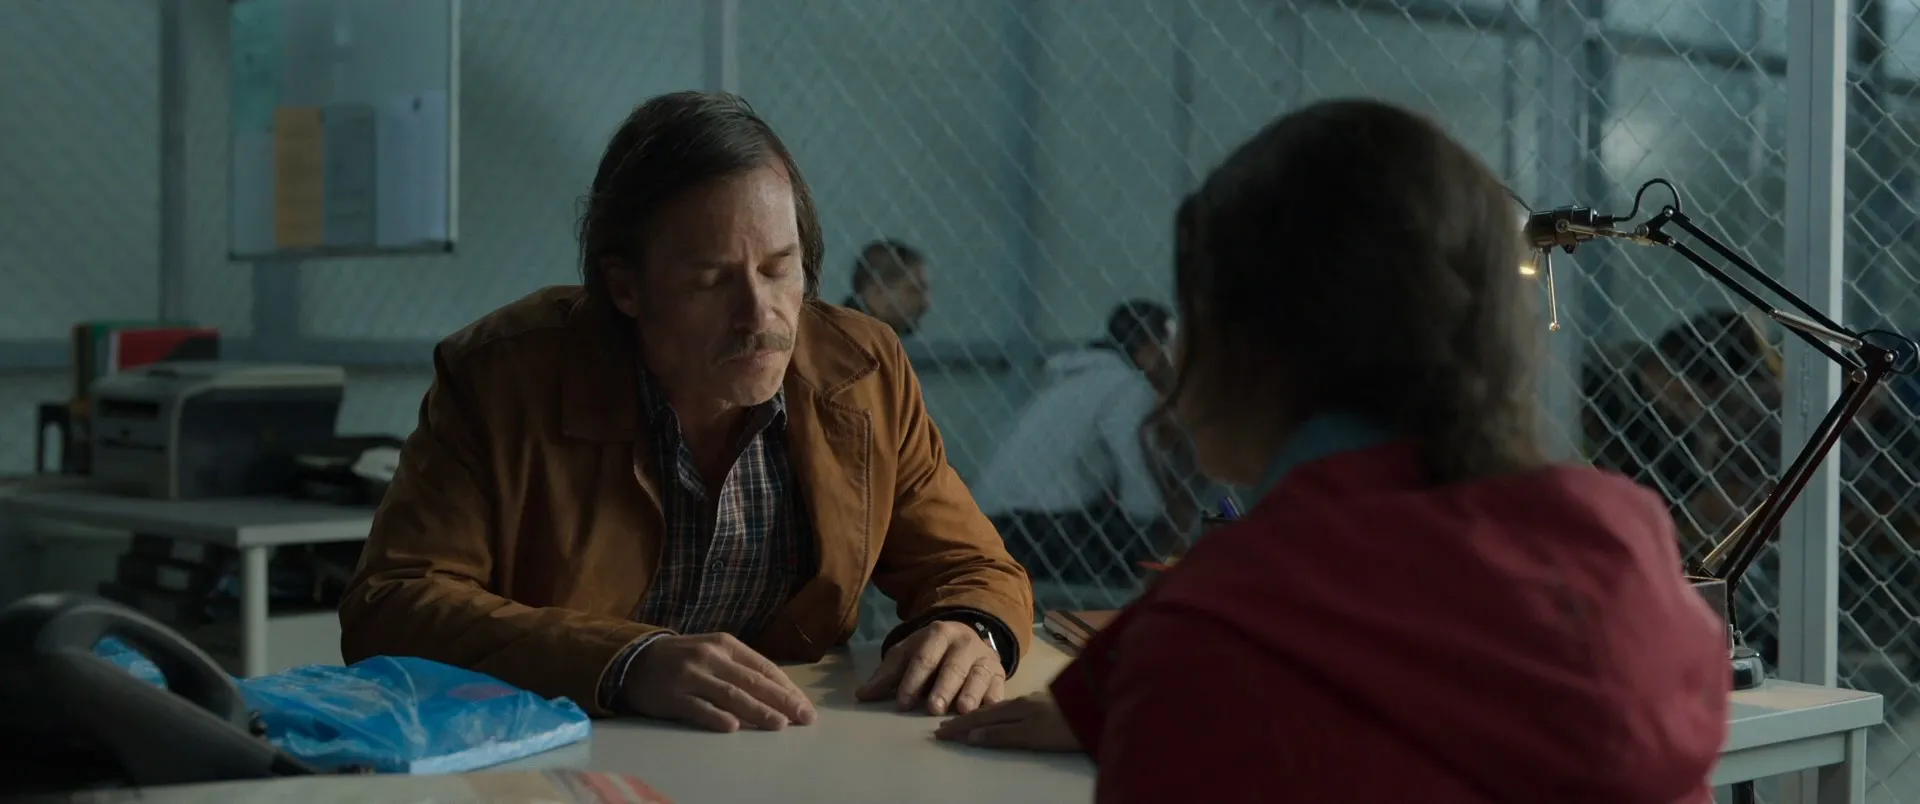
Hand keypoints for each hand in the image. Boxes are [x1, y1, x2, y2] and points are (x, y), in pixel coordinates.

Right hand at [620, 633, 816, 731]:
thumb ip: (741, 669)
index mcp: (725, 644)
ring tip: (779, 725)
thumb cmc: (683, 659)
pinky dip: (716, 717)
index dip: (786, 687)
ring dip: (757, 711)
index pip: (763, 667)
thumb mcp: (713, 652)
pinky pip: (697, 708)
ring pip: (730, 695)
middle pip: (752, 681)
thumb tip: (779, 693)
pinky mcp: (672, 696)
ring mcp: (690, 676)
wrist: (633, 659)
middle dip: (782, 701)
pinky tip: (732, 727)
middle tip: (804, 718)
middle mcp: (710, 657)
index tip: (805, 705)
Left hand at [856, 620, 1003, 714]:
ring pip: (979, 675)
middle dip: (943, 687)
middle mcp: (964, 643)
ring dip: (971, 693)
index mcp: (938, 634)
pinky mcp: (1000, 674)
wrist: (966, 637)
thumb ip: (887, 675)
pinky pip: (998, 688)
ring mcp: (984, 658)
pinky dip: (993, 700)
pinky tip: (986, 713)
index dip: (912, 680)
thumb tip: (862, 695)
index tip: (903, 702)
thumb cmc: (930, 651)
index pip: (923, 658)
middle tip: (933, 708)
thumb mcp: (907, 654)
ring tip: (963, 710)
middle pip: (953, 667)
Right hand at [933, 691, 1079, 751]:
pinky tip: (1004, 712)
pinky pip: (1016, 705)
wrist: (1102, 706)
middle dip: (966, 719)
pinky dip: (1000, 711)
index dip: (960, 727)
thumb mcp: (1034, 734)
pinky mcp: (1052, 701)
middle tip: (944, 726)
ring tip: (967, 719)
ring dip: (982, 714)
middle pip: (989, 712)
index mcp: (1017, 709)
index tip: (939, 733)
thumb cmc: (1068, 726)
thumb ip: (1003, 734)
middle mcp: (1024, 701)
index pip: (981, 718)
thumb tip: (972, 736)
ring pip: (1002, 707)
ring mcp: (1038, 699)